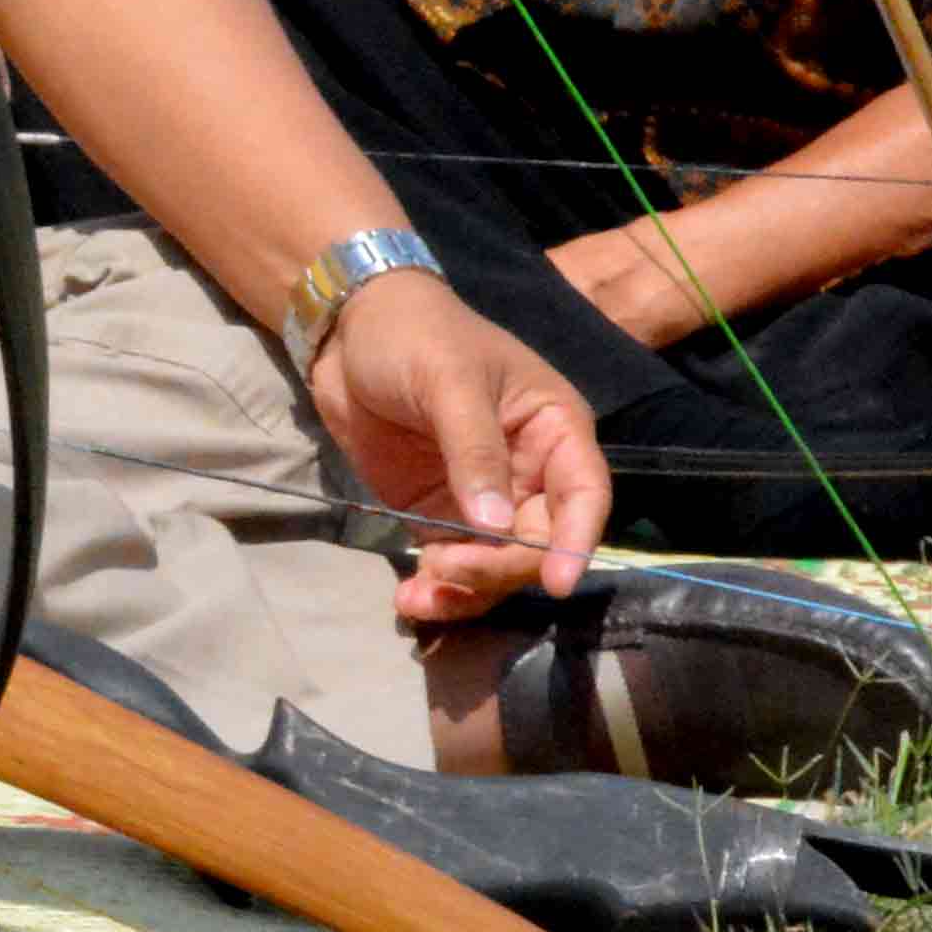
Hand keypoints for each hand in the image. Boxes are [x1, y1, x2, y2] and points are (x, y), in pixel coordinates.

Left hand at [301, 270, 606, 613]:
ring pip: (497, 563)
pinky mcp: (438, 513)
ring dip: (466, 590)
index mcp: (555, 431)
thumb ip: (474, 450)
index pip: (584, 495)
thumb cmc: (414, 335)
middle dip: (501, 568)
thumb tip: (495, 523)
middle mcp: (530, 474)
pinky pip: (451, 562)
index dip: (576, 542)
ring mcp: (484, 499)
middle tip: (448, 570)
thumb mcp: (448, 381)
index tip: (556, 581)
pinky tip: (412, 602)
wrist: (347, 329)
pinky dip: (438, 588)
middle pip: (539, 542)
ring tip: (420, 598)